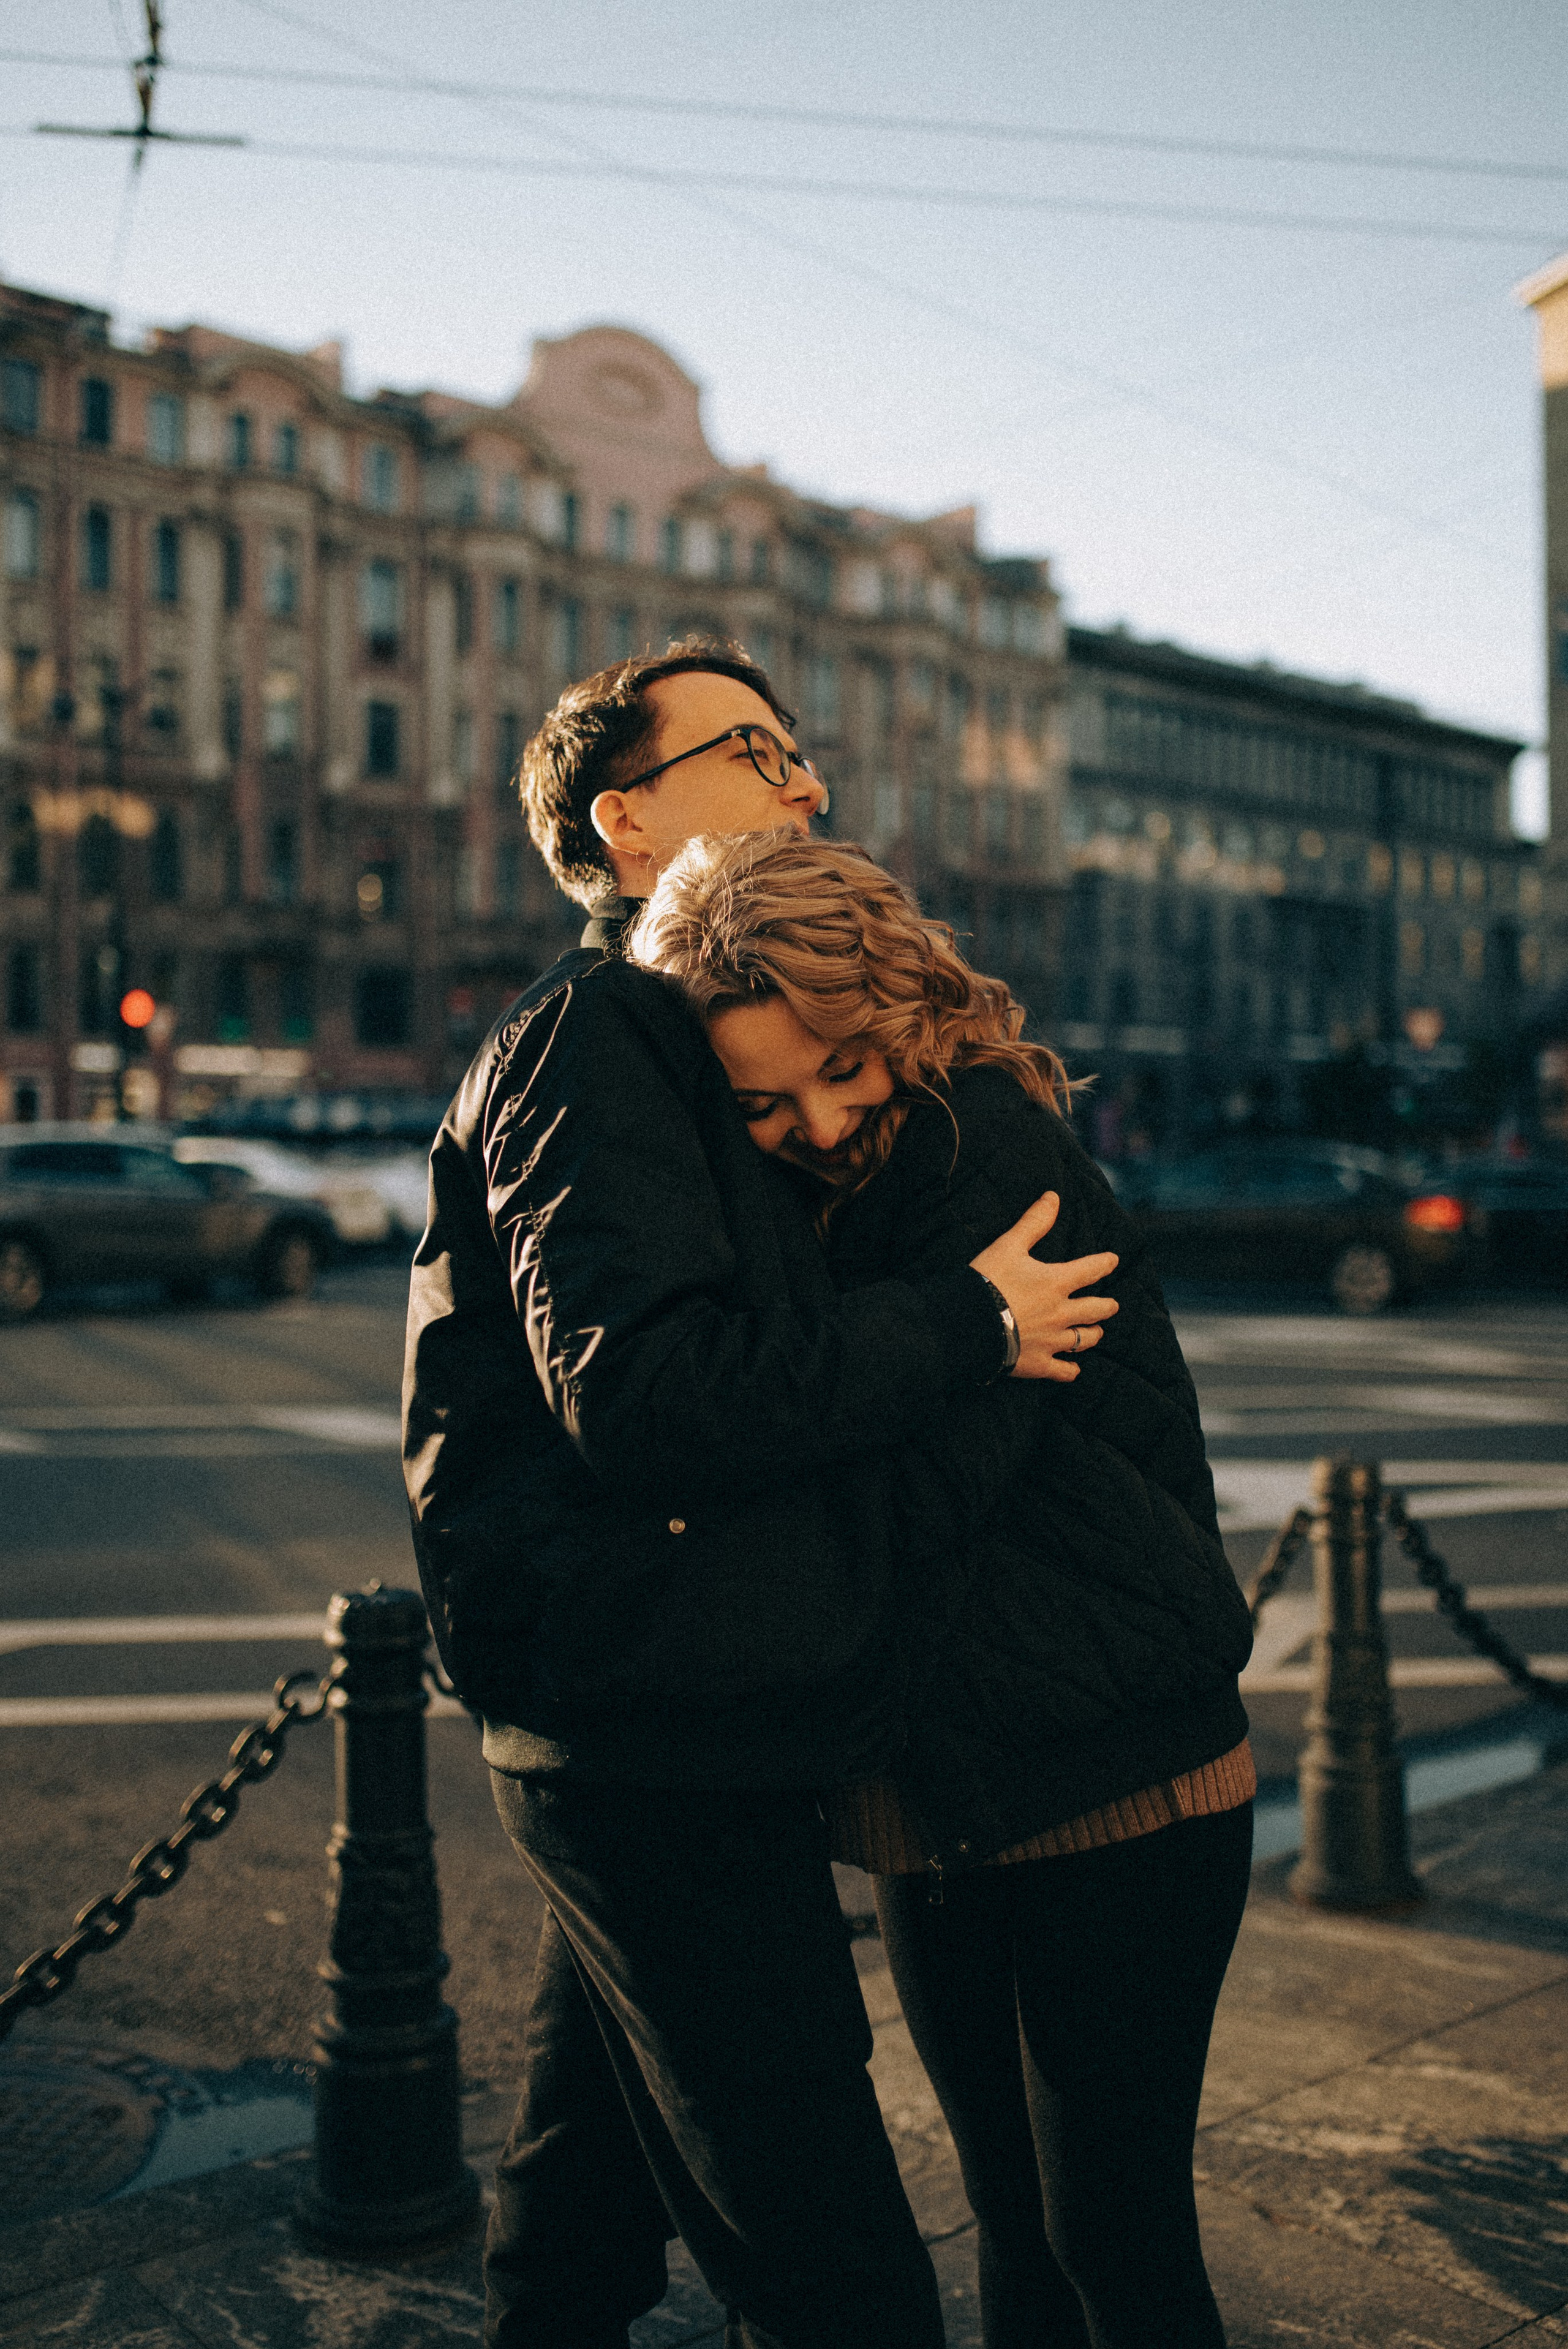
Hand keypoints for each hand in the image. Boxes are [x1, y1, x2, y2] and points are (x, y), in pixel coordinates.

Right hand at [970, 1191, 1118, 1382]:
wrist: (969, 1324)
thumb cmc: (988, 1281)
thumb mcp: (1009, 1245)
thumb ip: (1033, 1222)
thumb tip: (1053, 1195)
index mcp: (1056, 1283)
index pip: (1090, 1270)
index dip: (1104, 1263)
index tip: (1113, 1260)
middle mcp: (1061, 1313)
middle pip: (1095, 1310)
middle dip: (1106, 1306)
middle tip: (1112, 1305)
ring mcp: (1052, 1341)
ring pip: (1084, 1340)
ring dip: (1093, 1334)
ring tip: (1097, 1333)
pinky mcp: (1038, 1364)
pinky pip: (1062, 1371)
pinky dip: (1070, 1370)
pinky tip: (1074, 1370)